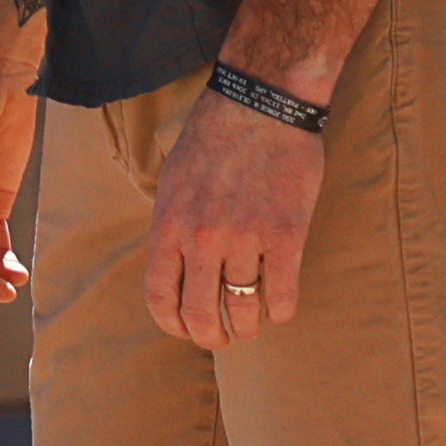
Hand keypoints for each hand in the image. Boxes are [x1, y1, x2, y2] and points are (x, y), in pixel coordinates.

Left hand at [145, 96, 323, 349]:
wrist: (260, 106)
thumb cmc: (213, 141)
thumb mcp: (173, 185)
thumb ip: (173, 229)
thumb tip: (176, 271)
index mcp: (169, 227)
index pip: (161, 298)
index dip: (172, 325)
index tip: (185, 330)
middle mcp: (202, 240)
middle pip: (201, 315)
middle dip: (210, 337)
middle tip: (221, 339)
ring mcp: (244, 239)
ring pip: (243, 309)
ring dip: (248, 327)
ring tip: (251, 326)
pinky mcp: (285, 235)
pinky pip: (281, 294)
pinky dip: (280, 310)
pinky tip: (278, 308)